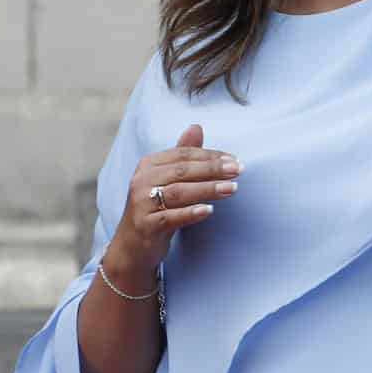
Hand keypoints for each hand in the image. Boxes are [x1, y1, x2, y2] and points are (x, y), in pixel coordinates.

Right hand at [106, 124, 240, 280]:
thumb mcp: (166, 179)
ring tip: (232, 188)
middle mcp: (142, 181)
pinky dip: (190, 213)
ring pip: (179, 192)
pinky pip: (170, 217)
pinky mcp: (146, 225)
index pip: (183, 155)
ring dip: (207, 189)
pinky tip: (209, 211)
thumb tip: (196, 127)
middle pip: (181, 171)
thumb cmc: (154, 208)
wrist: (132, 245)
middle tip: (238, 170)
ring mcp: (142, 203)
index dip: (210, 156)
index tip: (234, 160)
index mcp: (148, 165)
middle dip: (212, 169)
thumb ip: (182, 155)